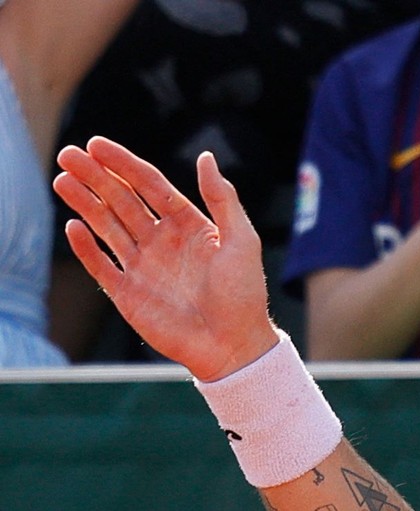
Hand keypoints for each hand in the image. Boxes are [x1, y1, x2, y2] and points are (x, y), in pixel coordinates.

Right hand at [54, 138, 277, 380]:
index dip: (124, 164)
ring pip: (107, 226)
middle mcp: (163, 242)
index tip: (97, 144)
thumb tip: (205, 157)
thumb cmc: (244, 295)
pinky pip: (101, 265)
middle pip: (122, 200)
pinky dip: (86, 247)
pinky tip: (73, 226)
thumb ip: (222, 199)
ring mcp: (144, 267)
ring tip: (63, 179)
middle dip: (96, 176)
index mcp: (189, 226)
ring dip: (84, 203)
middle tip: (68, 154)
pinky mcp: (129, 294)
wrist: (233, 346)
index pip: (150, 186)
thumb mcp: (242, 241)